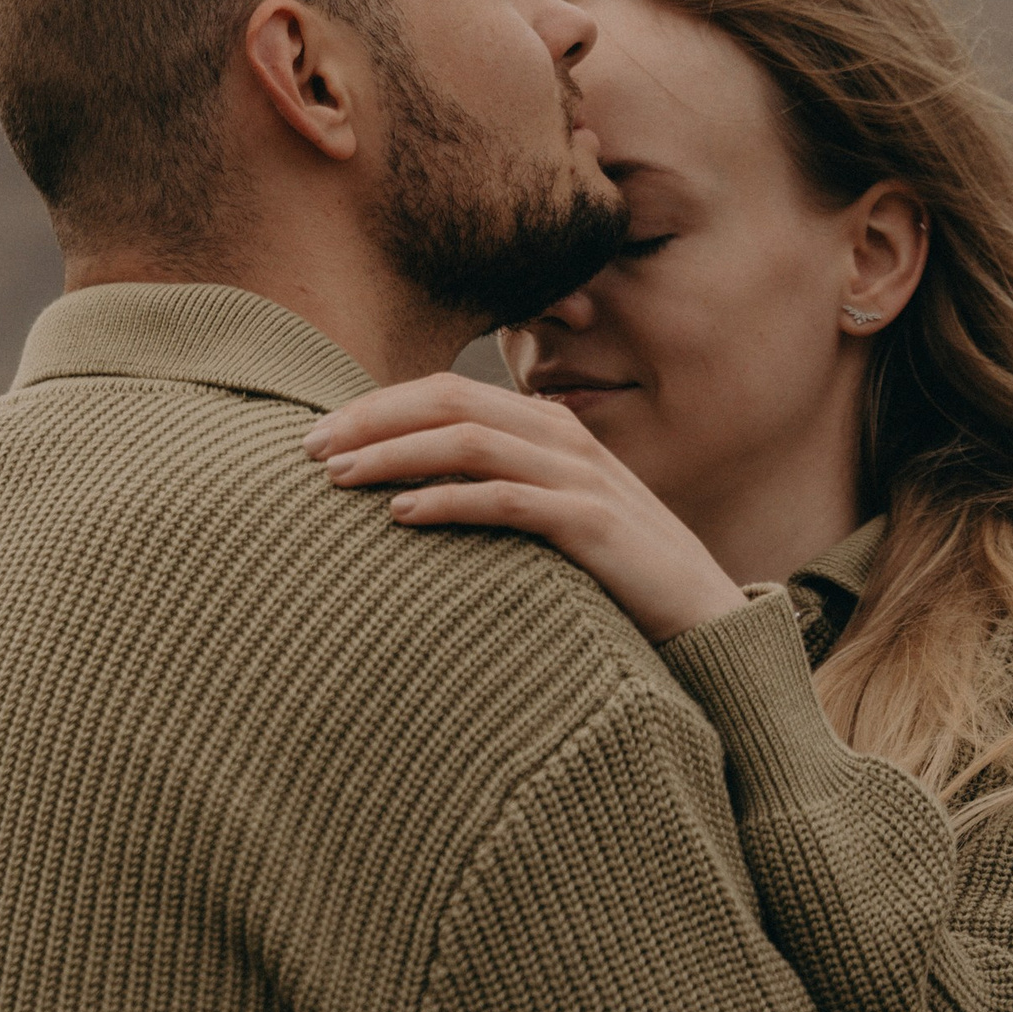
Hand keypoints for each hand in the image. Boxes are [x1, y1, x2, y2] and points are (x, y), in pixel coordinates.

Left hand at [305, 376, 746, 642]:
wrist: (704, 619)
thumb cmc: (612, 572)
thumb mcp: (550, 516)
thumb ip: (495, 488)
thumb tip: (405, 489)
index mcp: (547, 427)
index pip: (448, 391)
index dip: (378, 405)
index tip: (317, 433)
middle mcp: (563, 439)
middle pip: (450, 402)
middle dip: (372, 419)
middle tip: (308, 448)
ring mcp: (581, 479)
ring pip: (470, 442)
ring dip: (396, 454)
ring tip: (339, 478)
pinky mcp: (592, 526)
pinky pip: (507, 500)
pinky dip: (448, 501)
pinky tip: (401, 515)